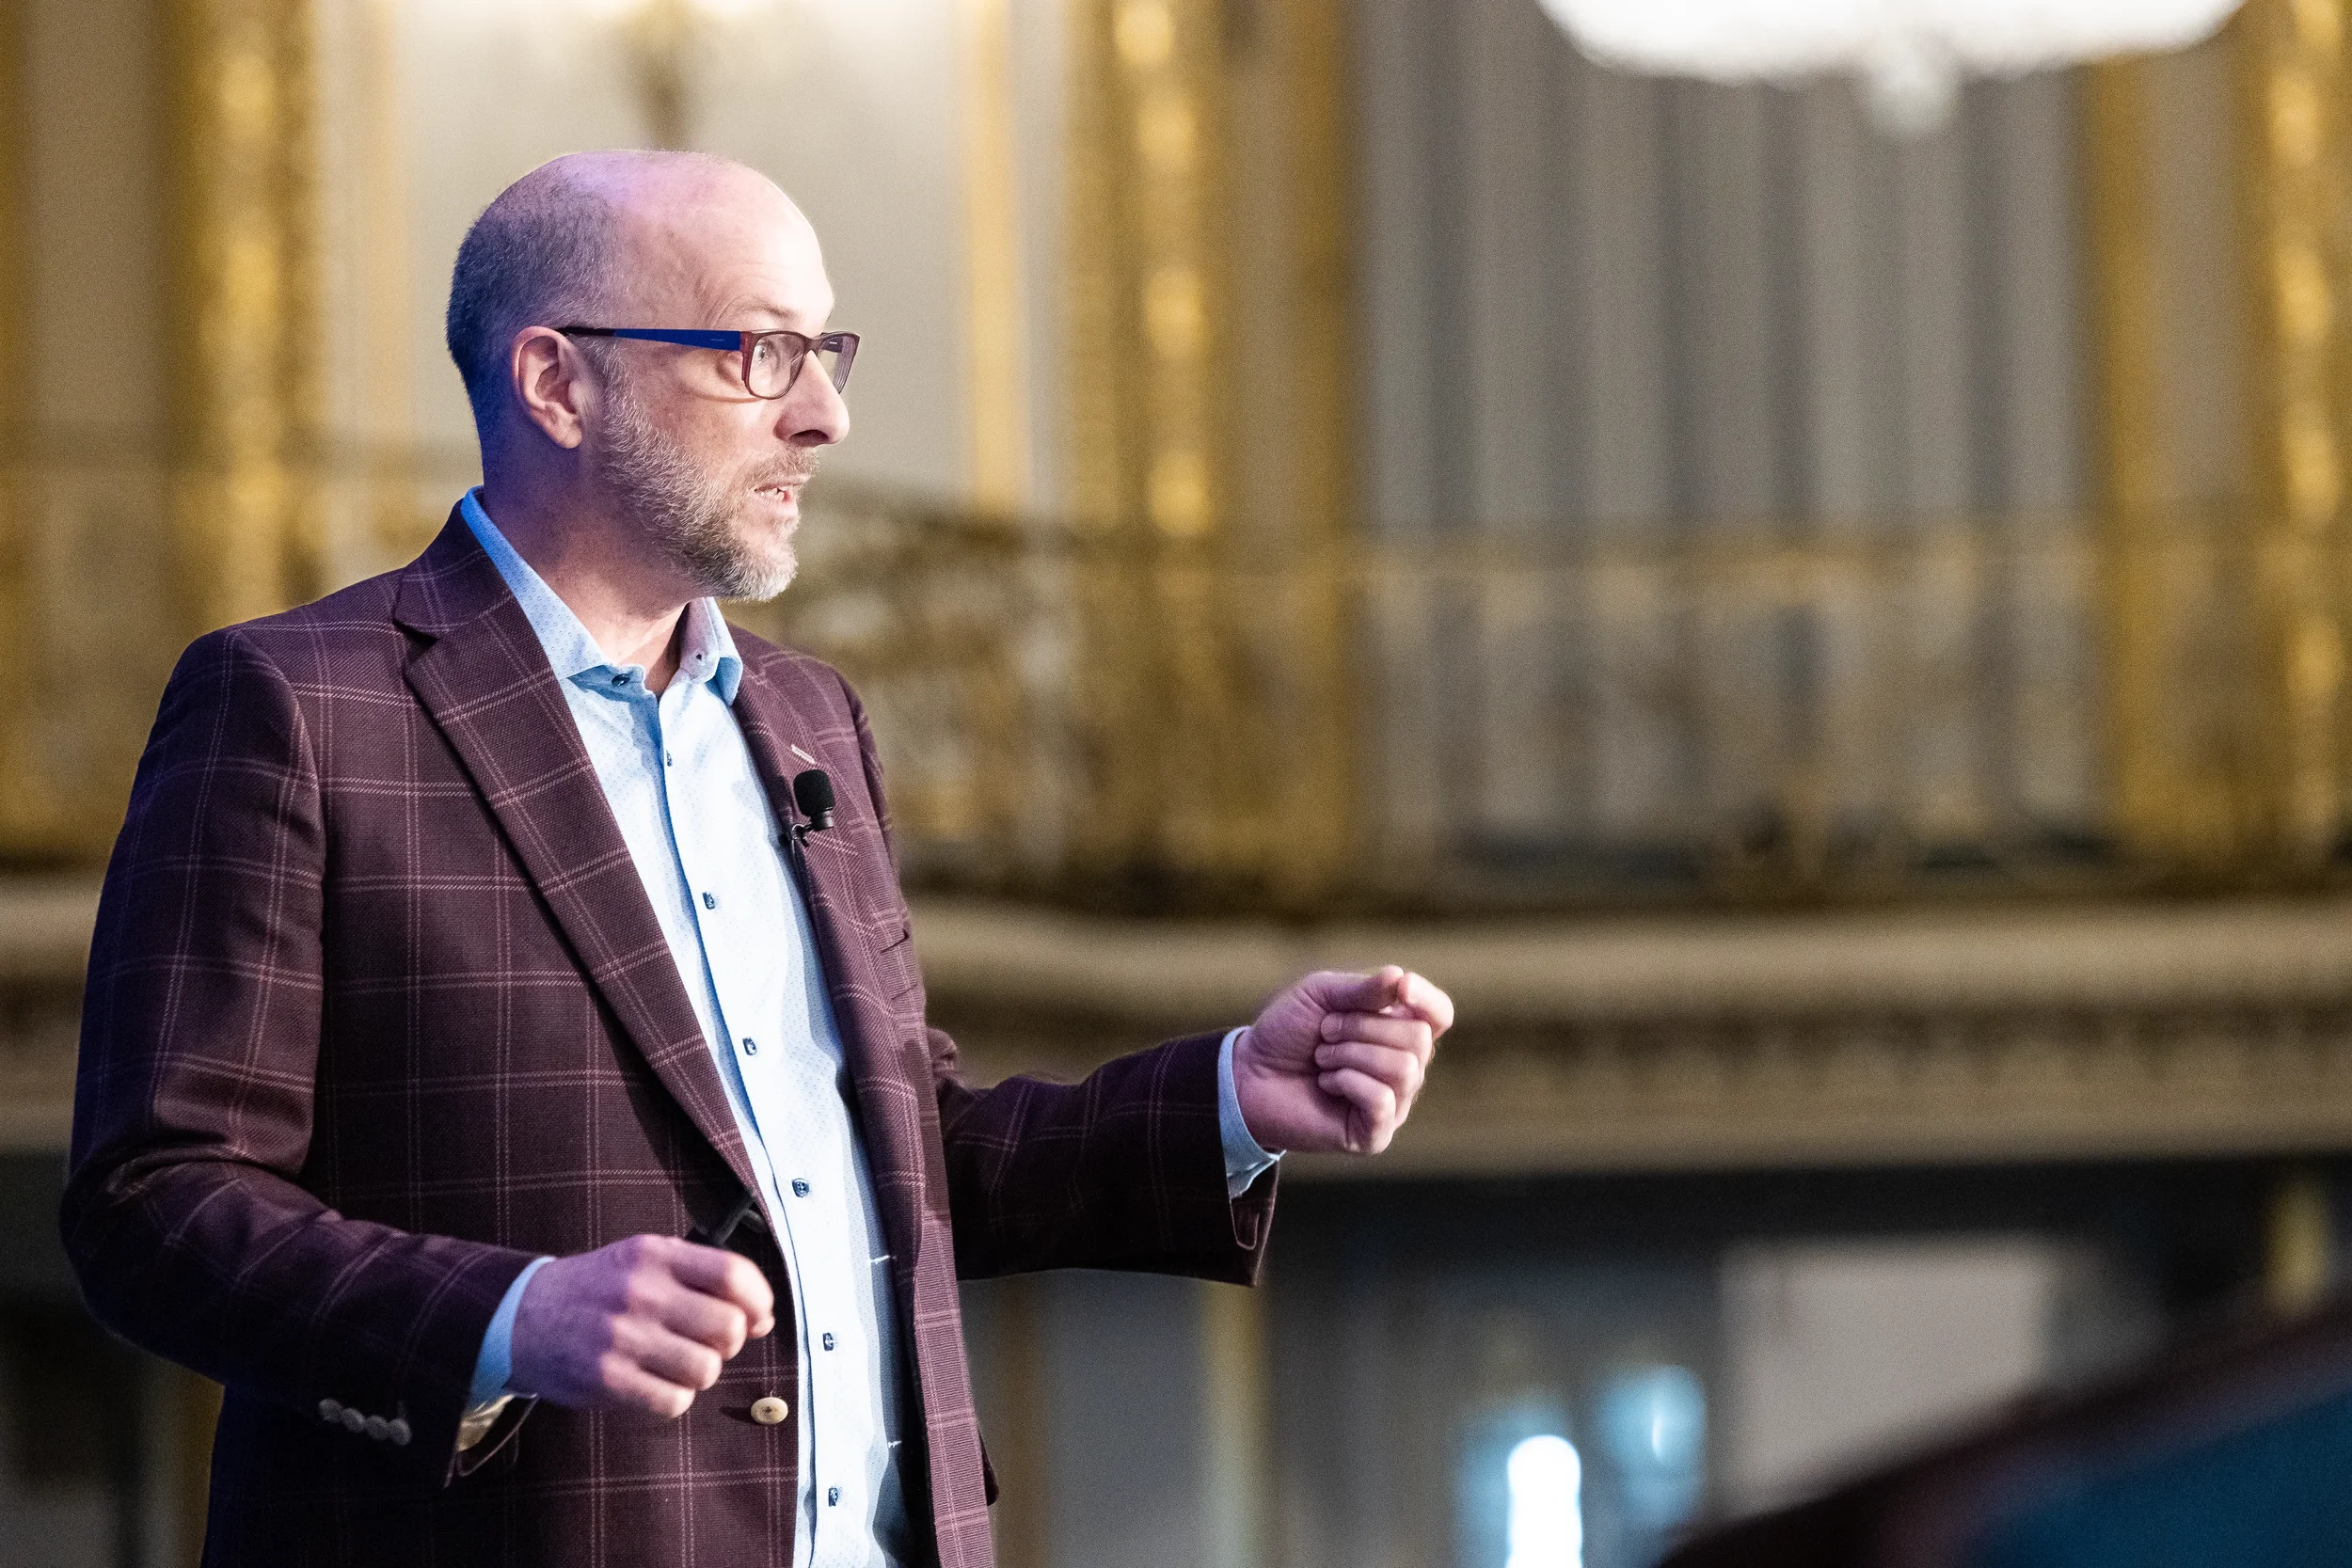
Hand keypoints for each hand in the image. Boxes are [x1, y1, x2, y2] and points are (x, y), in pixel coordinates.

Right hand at [509, 1234, 775, 1418]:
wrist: (520, 1316)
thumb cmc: (599, 1290)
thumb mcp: (646, 1262)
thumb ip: (704, 1281)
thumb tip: (763, 1320)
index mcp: (656, 1254)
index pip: (734, 1275)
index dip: (759, 1301)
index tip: (756, 1317)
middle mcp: (640, 1292)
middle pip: (729, 1328)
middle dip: (728, 1342)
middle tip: (704, 1341)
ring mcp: (622, 1337)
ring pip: (706, 1369)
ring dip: (700, 1372)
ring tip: (675, 1363)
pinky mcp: (606, 1380)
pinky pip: (674, 1401)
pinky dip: (674, 1398)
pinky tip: (654, 1383)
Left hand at [1232, 965, 1452, 1155]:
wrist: (1248, 1075)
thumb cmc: (1287, 1031)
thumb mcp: (1320, 993)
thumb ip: (1362, 988)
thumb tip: (1401, 978)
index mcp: (1398, 1029)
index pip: (1439, 1014)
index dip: (1426, 998)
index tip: (1399, 988)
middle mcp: (1404, 1067)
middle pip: (1419, 1038)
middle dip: (1363, 1027)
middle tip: (1325, 1033)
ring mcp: (1393, 1103)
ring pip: (1404, 1068)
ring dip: (1351, 1054)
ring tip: (1322, 1058)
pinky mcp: (1375, 1134)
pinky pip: (1382, 1100)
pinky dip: (1348, 1081)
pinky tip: (1326, 1083)